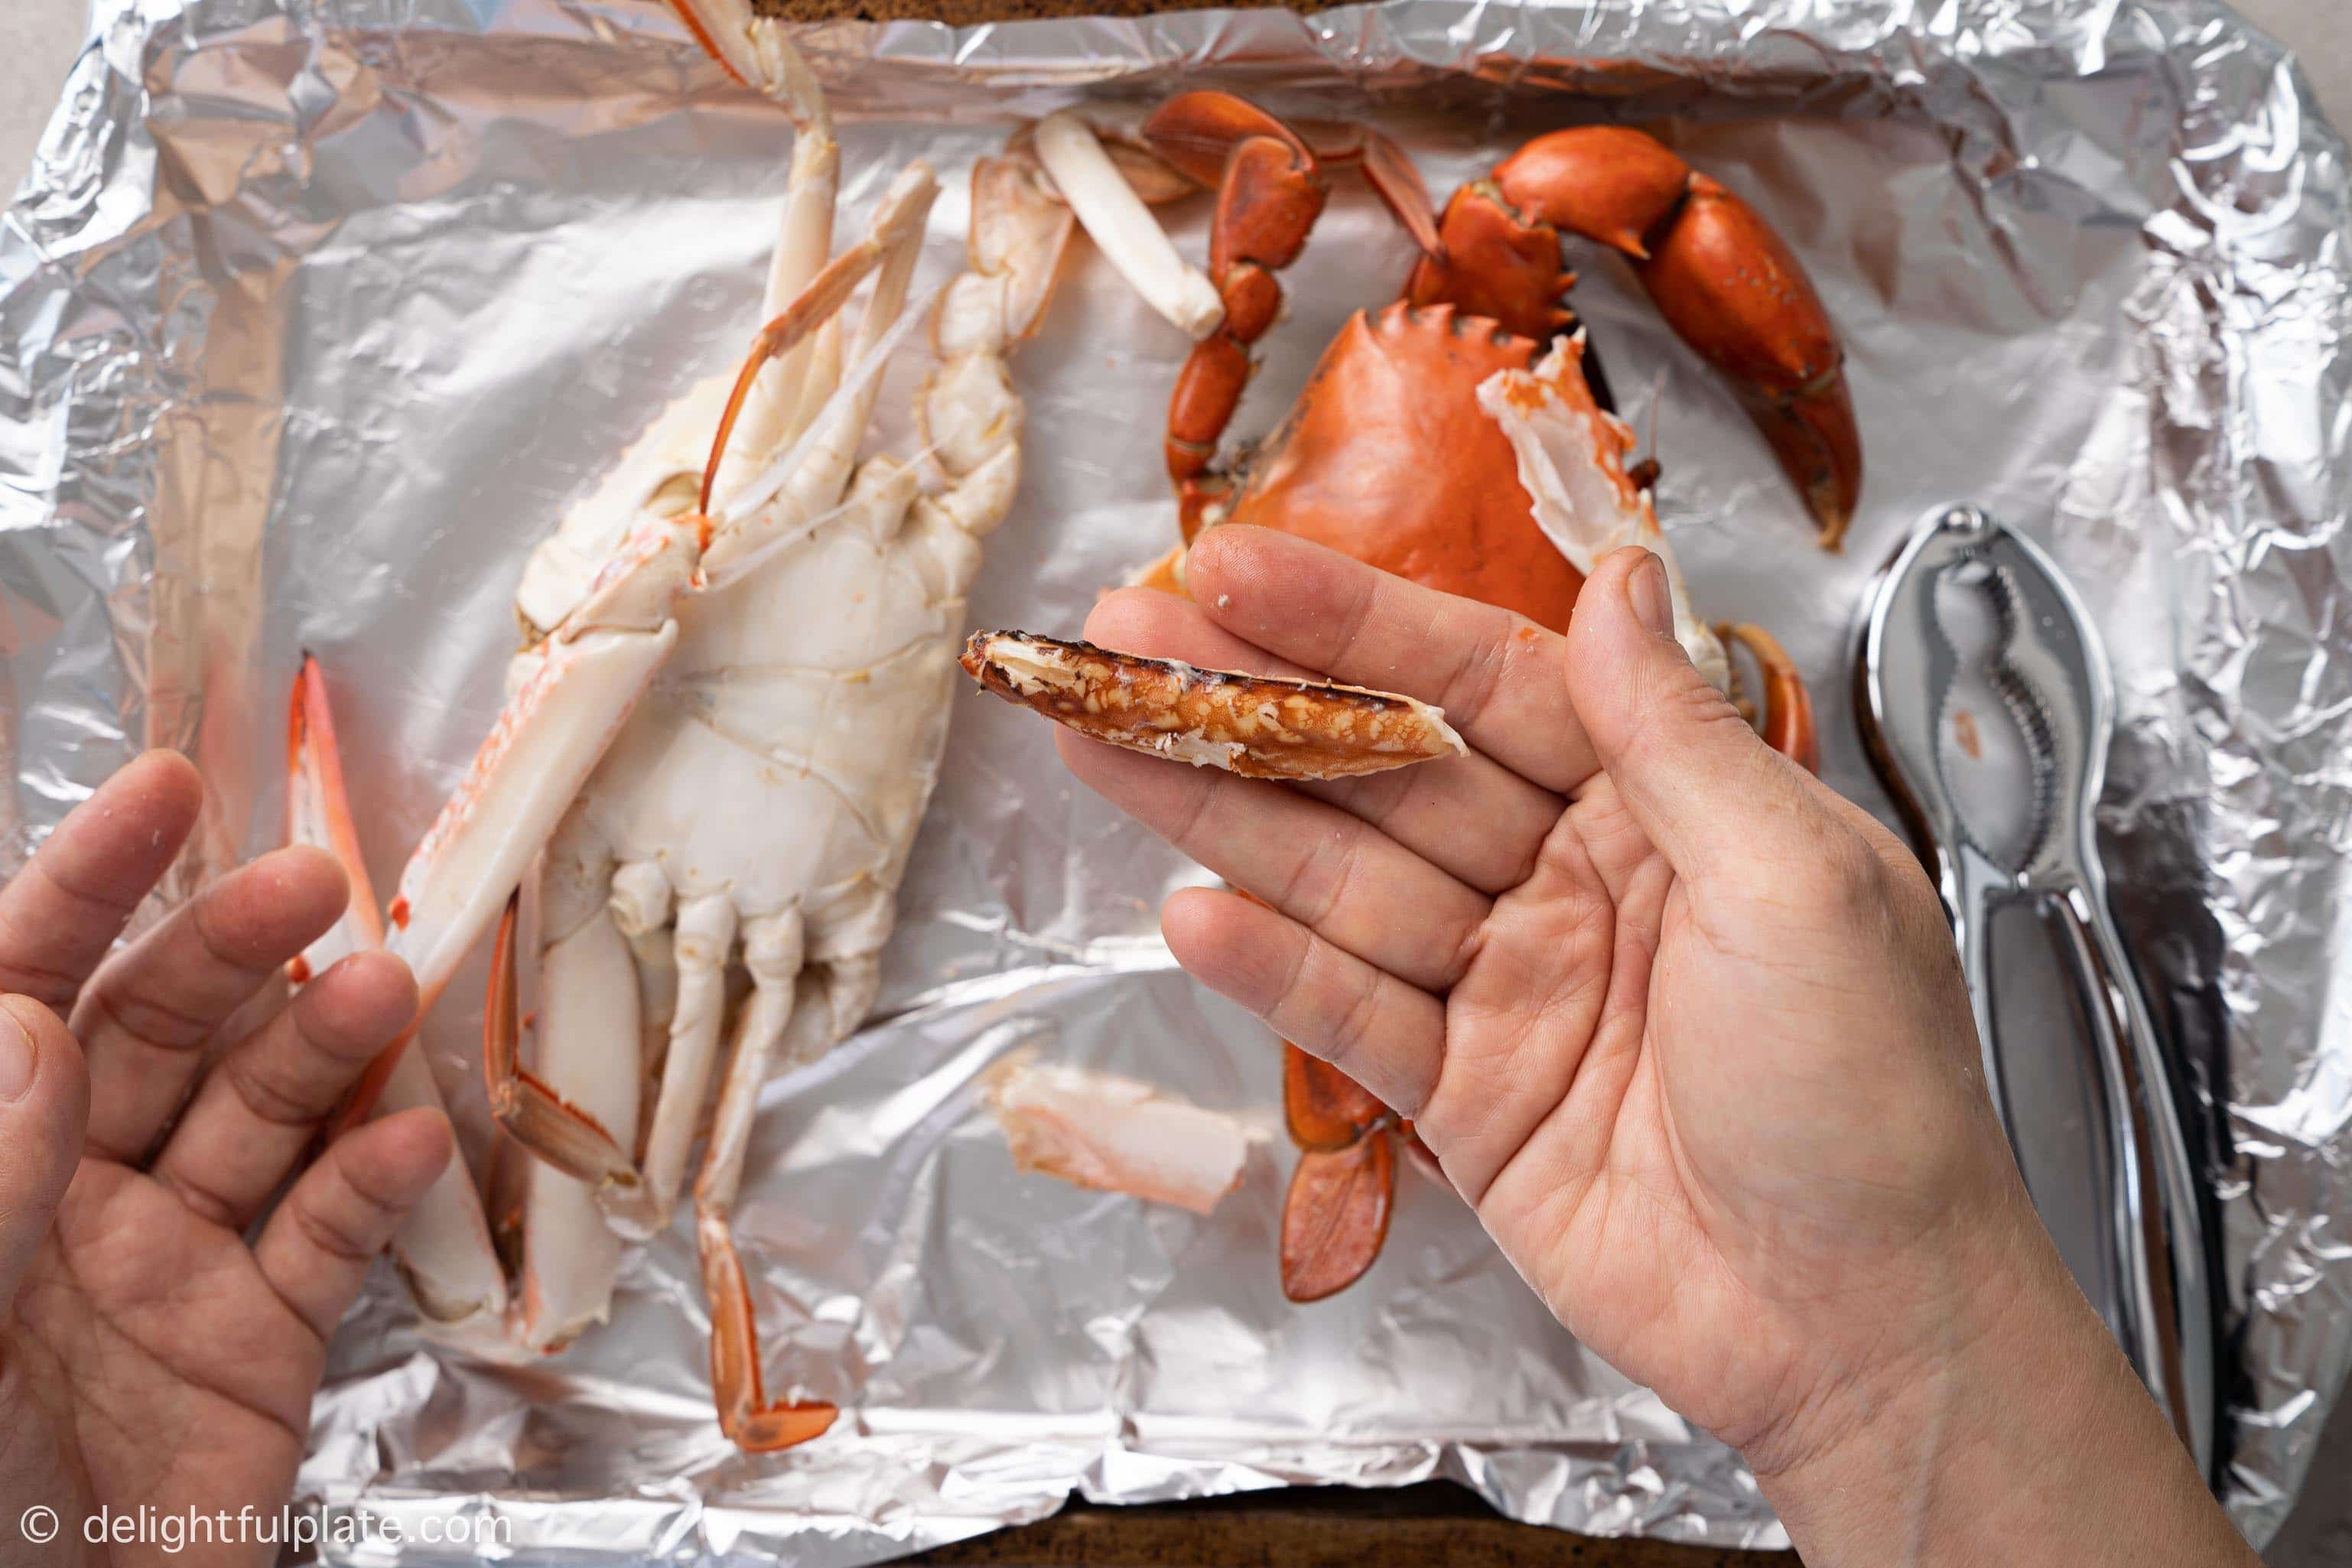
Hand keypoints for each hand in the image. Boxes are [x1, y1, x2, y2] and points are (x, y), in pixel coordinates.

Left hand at [0, 752, 450, 1566]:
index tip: (167, 791)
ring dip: (326, 1046)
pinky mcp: (255, 1342)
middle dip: (235, 948)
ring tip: (392, 990)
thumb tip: (29, 1022)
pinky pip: (324, 1240)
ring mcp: (163, 1265)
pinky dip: (376, 1184)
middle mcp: (61, 1193)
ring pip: (257, 1117)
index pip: (16, 990)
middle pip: (156, 1033)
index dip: (84, 884)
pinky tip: (412, 1139)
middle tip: (320, 884)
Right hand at [1063, 525, 2252, 1564]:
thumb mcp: (1798, 880)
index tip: (1239, 567)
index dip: (1357, 622)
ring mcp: (1507, 986)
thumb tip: (1618, 580)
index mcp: (1665, 801)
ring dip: (1219, 810)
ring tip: (1101, 735)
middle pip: (1383, 767)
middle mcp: (1572, 876)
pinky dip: (1266, 967)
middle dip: (1251, 699)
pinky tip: (1188, 913)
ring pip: (1339, 879)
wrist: (1865, 1324)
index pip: (1483, 680)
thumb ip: (1676, 734)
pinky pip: (1348, 1014)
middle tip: (1125, 632)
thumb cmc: (1874, 1099)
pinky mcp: (1462, 1097)